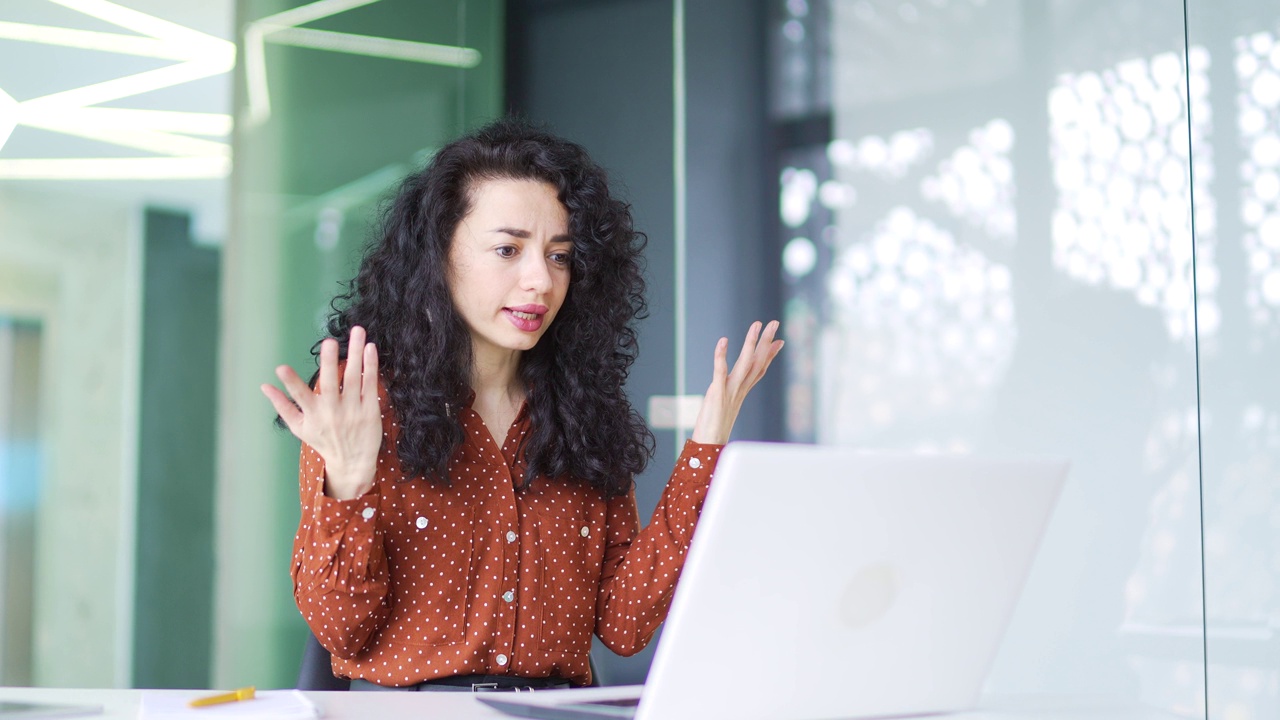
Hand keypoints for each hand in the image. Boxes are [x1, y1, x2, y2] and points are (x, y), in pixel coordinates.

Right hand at [260, 326, 382, 499]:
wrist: (353, 463)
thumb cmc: (323, 442)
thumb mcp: (299, 428)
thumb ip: (283, 406)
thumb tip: (264, 386)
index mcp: (313, 415)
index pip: (299, 396)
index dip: (290, 383)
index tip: (280, 368)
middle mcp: (333, 412)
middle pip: (330, 383)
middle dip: (329, 362)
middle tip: (328, 342)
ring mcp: (353, 411)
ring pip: (353, 378)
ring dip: (356, 354)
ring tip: (357, 332)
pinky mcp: (370, 410)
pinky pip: (370, 385)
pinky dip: (371, 366)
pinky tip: (370, 349)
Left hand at [690, 320, 783, 444]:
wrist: (709, 445)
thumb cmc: (714, 427)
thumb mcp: (726, 405)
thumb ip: (731, 394)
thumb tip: (737, 388)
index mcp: (742, 391)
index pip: (760, 369)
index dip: (770, 354)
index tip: (779, 340)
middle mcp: (739, 389)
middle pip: (757, 361)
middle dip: (766, 341)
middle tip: (775, 323)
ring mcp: (730, 390)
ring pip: (744, 363)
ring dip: (750, 343)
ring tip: (757, 325)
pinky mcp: (717, 393)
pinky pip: (720, 371)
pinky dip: (722, 355)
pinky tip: (723, 341)